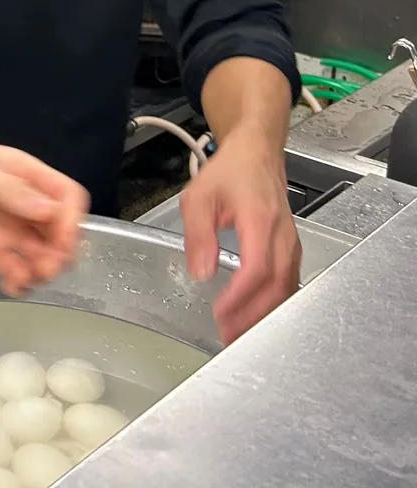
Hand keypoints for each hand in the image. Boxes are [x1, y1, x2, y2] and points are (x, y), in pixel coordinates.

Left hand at [0, 139, 89, 295]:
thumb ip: (7, 190)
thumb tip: (49, 211)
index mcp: (22, 173)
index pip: (66, 196)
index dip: (70, 219)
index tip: (60, 241)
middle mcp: (21, 202)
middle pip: (60, 229)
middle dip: (61, 250)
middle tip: (46, 266)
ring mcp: (6, 229)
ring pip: (44, 254)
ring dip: (45, 269)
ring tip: (27, 277)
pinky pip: (17, 271)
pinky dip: (22, 281)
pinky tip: (11, 284)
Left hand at [180, 132, 299, 342]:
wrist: (256, 153)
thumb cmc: (231, 171)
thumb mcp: (199, 197)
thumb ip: (198, 235)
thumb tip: (199, 272)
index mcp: (260, 220)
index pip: (256, 268)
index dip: (240, 296)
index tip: (221, 313)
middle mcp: (283, 235)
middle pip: (277, 286)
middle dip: (253, 316)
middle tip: (230, 336)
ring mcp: (291, 242)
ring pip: (286, 288)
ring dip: (265, 314)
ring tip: (241, 334)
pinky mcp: (291, 248)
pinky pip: (288, 281)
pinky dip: (274, 302)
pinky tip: (257, 315)